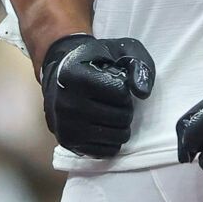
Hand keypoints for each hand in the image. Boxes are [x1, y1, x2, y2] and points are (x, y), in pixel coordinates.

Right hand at [39, 34, 154, 157]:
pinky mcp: (68, 142)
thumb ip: (138, 64)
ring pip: (116, 136)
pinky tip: (106, 126)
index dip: (125, 88)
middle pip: (120, 116)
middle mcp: (66, 103)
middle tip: (116, 100)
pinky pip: (106, 151)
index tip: (115, 82)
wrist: (60, 72)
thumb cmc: (94, 60)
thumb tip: (142, 93)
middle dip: (126, 108)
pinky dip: (113, 140)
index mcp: (74, 76)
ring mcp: (65, 125)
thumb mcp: (119, 50)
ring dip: (122, 125)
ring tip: (113, 112)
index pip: (120, 93)